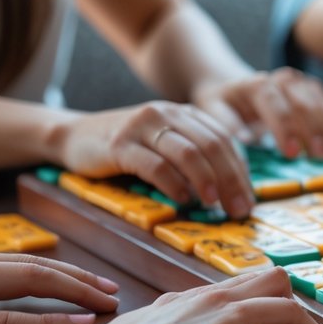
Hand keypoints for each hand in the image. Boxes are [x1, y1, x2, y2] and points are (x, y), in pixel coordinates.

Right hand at [55, 101, 253, 218]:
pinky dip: (174, 185)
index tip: (249, 201)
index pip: (225, 140)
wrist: (73, 137)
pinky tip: (182, 200)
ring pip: (188, 153)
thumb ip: (195, 158)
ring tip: (214, 204)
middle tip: (238, 209)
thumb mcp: (165, 146)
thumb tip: (232, 191)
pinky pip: (155, 165)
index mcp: (184, 114)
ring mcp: (142, 126)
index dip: (241, 172)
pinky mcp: (120, 144)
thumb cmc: (126, 149)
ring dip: (207, 181)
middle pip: (212, 145)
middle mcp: (167, 113)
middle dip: (231, 180)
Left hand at [192, 68, 322, 159]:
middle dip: (312, 131)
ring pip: (317, 102)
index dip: (285, 129)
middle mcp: (280, 79)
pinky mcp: (310, 88)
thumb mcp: (213, 110)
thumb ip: (227, 123)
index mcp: (255, 84)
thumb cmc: (222, 104)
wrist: (233, 89)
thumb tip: (245, 139)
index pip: (275, 104)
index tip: (291, 153)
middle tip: (319, 157)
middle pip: (301, 103)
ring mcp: (298, 82)